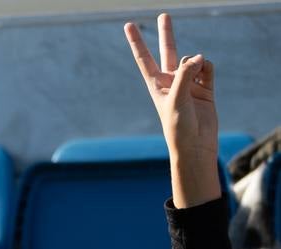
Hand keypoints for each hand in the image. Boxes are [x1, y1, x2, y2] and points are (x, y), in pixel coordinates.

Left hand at [124, 13, 219, 206]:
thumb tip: (198, 56)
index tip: (129, 25)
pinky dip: (208, 68)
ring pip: (194, 59)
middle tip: (163, 15)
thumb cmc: (179, 127)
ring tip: (196, 76)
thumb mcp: (176, 99)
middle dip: (166, 34)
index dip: (137, 42)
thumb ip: (185, 75)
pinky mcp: (205, 86)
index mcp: (156, 84)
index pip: (144, 59)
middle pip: (168, 51)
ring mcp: (189, 82)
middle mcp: (171, 81)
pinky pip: (208, 67)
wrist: (196, 145)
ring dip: (197, 62)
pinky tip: (206, 75)